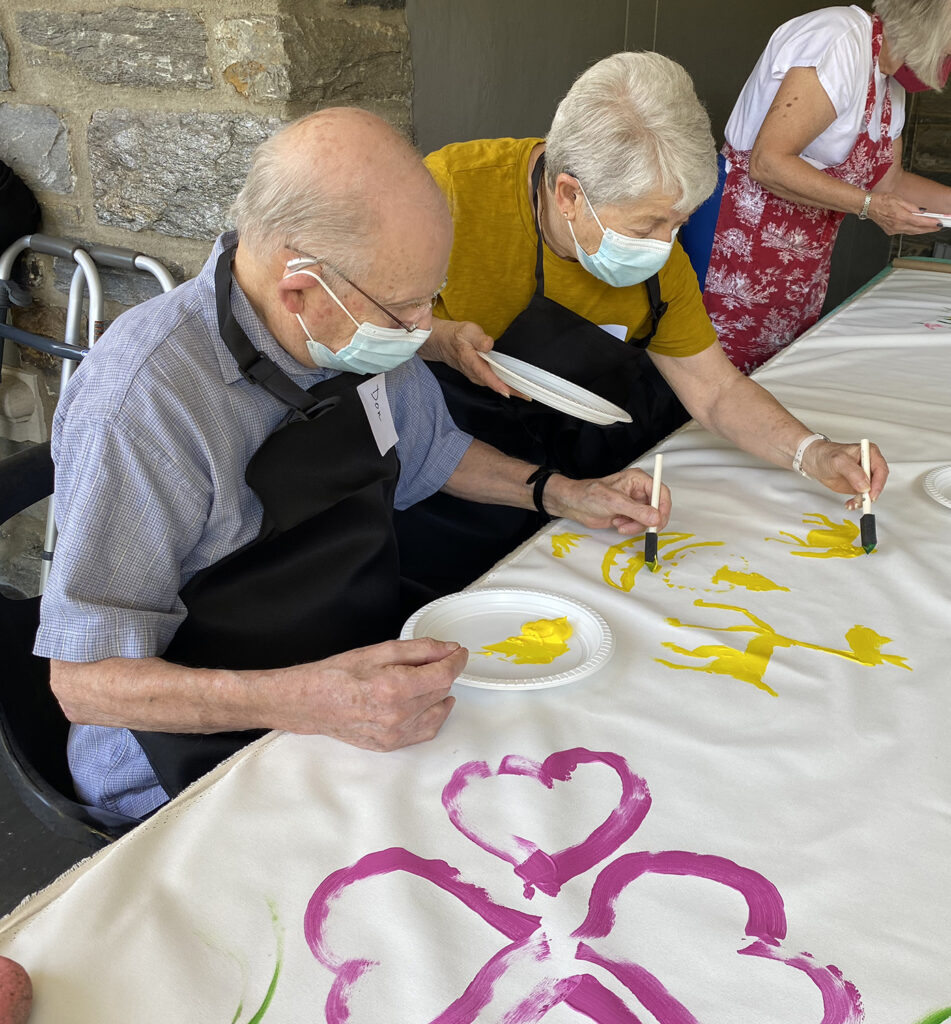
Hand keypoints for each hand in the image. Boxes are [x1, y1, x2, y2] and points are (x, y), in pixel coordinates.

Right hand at [283, 638, 465, 751]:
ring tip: (429, 681)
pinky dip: (433, 715)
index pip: (443, 674)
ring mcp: (395, 734)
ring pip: (438, 712)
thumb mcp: (380, 651)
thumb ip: (419, 649)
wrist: (311, 702)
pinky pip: (426, 731)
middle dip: (443, 672)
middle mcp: (399, 715)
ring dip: (439, 694)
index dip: (457, 660)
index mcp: (396, 688)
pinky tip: (427, 703)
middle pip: (441, 691)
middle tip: (434, 660)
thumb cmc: (339, 673)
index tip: (459, 652)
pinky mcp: (391, 745)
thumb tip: (449, 649)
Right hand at [419, 318, 524, 397]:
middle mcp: (474, 373)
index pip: (486, 376)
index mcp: (471, 362)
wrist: (443, 343)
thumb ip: (479, 338)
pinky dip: (505, 386)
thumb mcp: (467, 331)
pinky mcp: (480, 376)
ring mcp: (477, 376)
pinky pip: (494, 383)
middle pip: (495, 385)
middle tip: (529, 396)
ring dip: (510, 390)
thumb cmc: (457, 336)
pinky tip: (516, 386)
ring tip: (527, 394)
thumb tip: (489, 345)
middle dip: (511, 391)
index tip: (509, 392)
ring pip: (495, 386)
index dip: (498, 385)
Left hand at [545, 467, 671, 535]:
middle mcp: (639, 490)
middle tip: (642, 529)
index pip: (661, 491)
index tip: (659, 521)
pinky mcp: (630, 515)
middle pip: (658, 507)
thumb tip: (656, 518)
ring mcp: (635, 503)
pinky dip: (632, 528)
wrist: (574, 505)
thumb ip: (636, 510)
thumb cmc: (589, 495)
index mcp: (638, 479)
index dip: (663, 507)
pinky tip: (618, 525)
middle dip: (649, 520)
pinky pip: (640, 525)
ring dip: (637, 526)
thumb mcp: (613, 502)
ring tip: (621, 524)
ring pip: (649, 519)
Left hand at [799, 439, 888, 507]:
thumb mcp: (838, 461)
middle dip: (871, 494)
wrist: (813, 461)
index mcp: (869, 453)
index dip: (878, 483)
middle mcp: (868, 465)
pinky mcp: (857, 485)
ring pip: (870, 492)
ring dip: (863, 500)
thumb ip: (852, 472)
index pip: (880, 470)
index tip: (871, 494)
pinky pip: (861, 497)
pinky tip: (850, 504)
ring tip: (853, 503)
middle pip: (877, 482)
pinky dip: (857, 502)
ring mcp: (863, 476)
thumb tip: (865, 485)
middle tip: (863, 501)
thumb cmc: (825, 455)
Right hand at [867, 192, 941, 234]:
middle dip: (929, 228)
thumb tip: (921, 211)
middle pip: (917, 229)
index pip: (919, 222)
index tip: (938, 222)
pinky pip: (904, 232)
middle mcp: (897, 225)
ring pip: (911, 232)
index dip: (931, 223)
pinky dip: (912, 230)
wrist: (868, 206)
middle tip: (938, 226)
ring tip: (930, 228)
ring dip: (922, 231)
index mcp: (900, 216)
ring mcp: (893, 229)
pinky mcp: (890, 231)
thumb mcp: (899, 199)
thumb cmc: (881, 200)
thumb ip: (911, 206)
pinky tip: (917, 228)